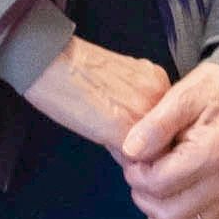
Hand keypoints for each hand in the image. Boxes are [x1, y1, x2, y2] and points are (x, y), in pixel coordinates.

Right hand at [9, 34, 172, 152]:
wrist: (51, 60)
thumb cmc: (74, 69)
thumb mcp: (119, 79)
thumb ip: (137, 101)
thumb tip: (140, 131)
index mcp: (157, 80)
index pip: (166, 122)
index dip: (148, 134)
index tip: (129, 131)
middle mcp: (158, 95)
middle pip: (163, 138)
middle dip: (143, 145)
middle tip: (114, 134)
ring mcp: (144, 113)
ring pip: (150, 151)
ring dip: (131, 151)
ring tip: (105, 132)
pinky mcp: (125, 130)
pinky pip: (131, 158)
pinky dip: (118, 155)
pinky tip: (101, 136)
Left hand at [116, 61, 218, 218]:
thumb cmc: (215, 91)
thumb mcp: (182, 94)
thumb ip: (155, 124)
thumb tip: (131, 151)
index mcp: (212, 153)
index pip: (158, 184)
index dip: (135, 172)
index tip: (134, 156)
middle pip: (167, 213)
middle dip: (143, 194)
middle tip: (142, 169)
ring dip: (158, 211)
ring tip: (155, 182)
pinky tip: (170, 199)